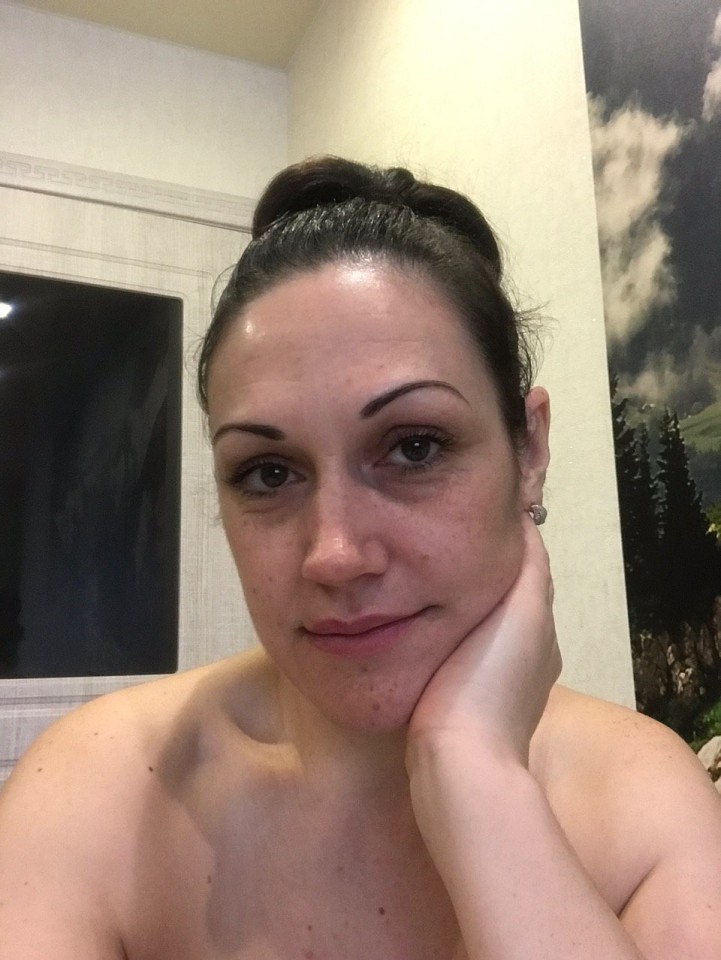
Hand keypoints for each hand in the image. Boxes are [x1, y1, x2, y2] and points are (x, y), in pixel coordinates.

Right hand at [407, 514, 560, 766]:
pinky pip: (464, 650)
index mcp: (541, 629)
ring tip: (427, 574)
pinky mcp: (468, 702)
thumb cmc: (487, 681)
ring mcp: (501, 683)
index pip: (529, 572)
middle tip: (443, 539)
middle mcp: (530, 654)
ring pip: (485, 624)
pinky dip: (452, 630)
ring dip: (464, 600)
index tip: (473, 515)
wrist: (460, 762)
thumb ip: (527, 569)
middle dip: (483, 569)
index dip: (508, 543)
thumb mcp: (518, 613)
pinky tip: (423, 625)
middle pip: (508, 598)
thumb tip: (526, 524)